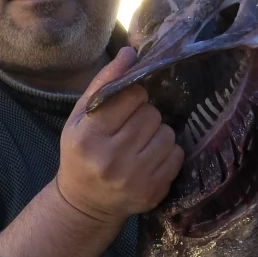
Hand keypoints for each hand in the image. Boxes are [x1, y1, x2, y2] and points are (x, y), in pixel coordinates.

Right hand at [56, 49, 183, 223]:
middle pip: (151, 114)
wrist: (85, 203)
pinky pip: (176, 155)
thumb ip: (103, 84)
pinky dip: (167, 152)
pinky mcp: (153, 192)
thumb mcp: (80, 117)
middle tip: (132, 127)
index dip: (133, 96)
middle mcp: (110, 159)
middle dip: (144, 115)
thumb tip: (130, 52)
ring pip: (166, 133)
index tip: (126, 106)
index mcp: (88, 137)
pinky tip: (150, 158)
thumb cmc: (81, 153)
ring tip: (141, 142)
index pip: (130, 96)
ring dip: (158, 133)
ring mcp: (134, 178)